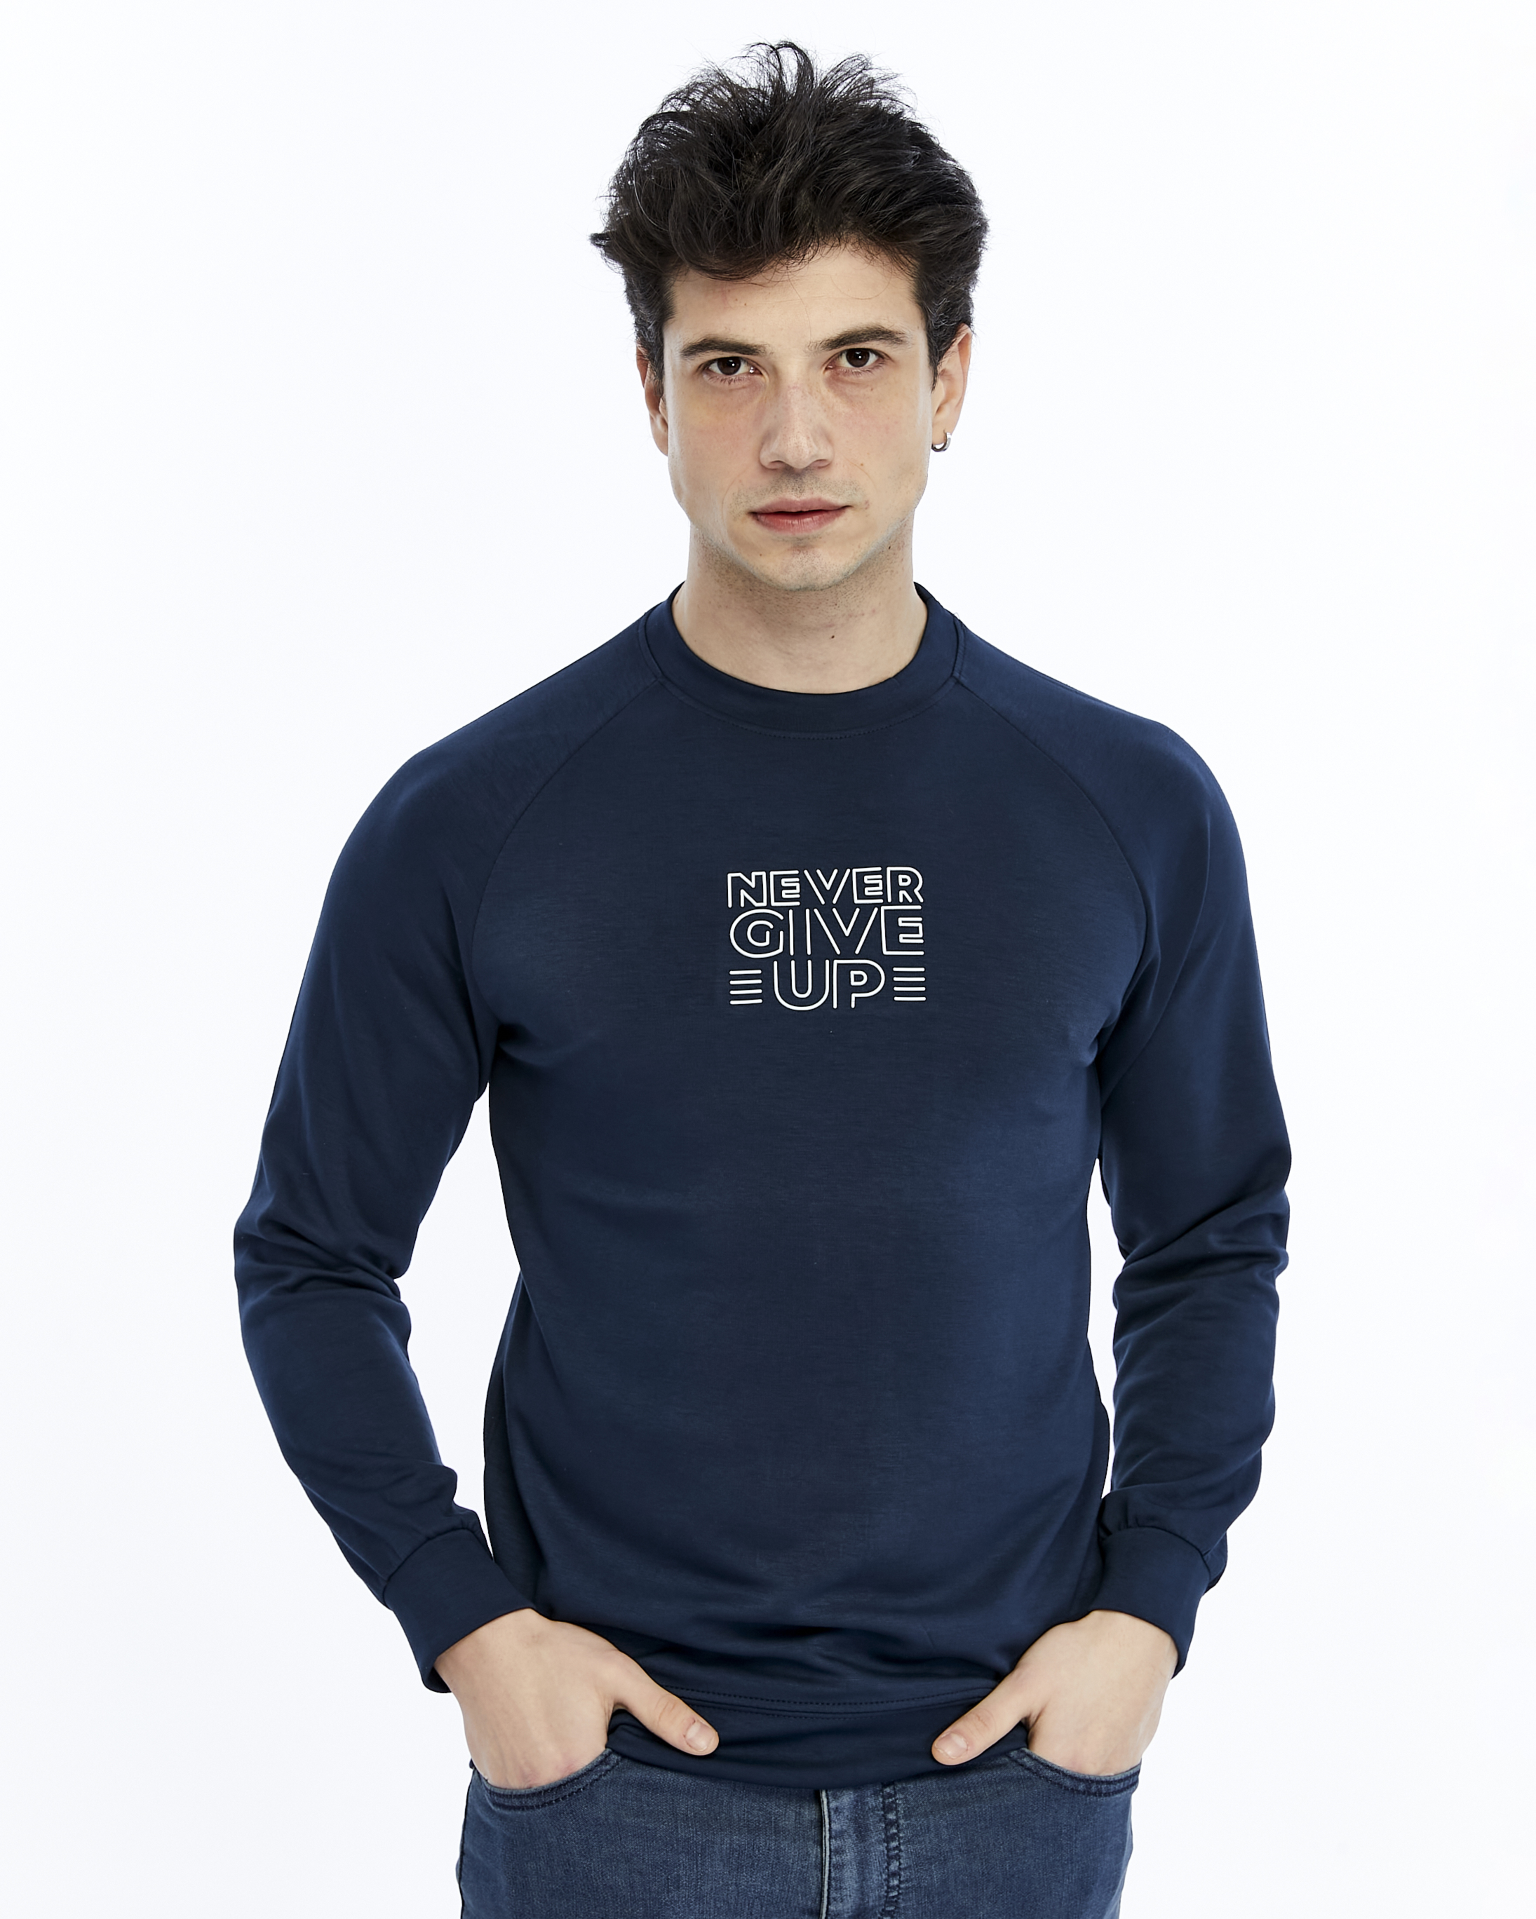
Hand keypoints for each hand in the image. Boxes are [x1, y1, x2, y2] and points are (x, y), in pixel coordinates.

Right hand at [435, 1609, 718, 1788]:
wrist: (485, 1641)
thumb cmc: (554, 1654)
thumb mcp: (617, 1674)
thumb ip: (663, 1712)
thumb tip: (707, 1744)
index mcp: (578, 1767)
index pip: (619, 1806)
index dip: (632, 1797)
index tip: (638, 1784)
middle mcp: (542, 1790)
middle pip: (584, 1811)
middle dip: (599, 1798)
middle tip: (602, 1763)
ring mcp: (511, 1789)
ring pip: (553, 1807)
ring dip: (568, 1793)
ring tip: (573, 1758)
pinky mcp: (491, 1779)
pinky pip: (524, 1797)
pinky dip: (539, 1783)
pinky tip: (545, 1753)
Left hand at [932, 1610, 1176, 1774]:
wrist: (1139, 1632)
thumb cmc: (1078, 1655)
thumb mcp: (1024, 1683)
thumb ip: (983, 1723)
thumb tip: (940, 1755)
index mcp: (1063, 1766)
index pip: (1018, 1797)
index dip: (999, 1783)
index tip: (986, 1766)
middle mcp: (1093, 1781)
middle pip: (1047, 1795)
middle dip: (1027, 1780)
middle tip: (1020, 1740)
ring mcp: (1117, 1770)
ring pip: (1073, 1785)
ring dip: (1056, 1769)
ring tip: (1047, 1734)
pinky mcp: (1131, 1756)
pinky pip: (1098, 1772)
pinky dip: (1082, 1759)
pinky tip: (1075, 1731)